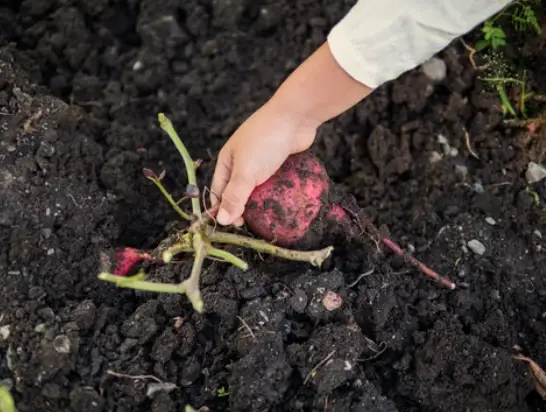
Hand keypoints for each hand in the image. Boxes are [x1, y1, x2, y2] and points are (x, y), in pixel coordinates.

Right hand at [210, 99, 317, 225]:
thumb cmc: (265, 142)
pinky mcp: (279, 161)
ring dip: (259, 202)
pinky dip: (275, 193)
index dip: (222, 209)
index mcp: (227, 161)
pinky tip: (280, 205)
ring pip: (257, 187)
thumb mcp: (246, 172)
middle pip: (237, 191)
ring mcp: (261, 161)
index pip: (218, 190)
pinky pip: (273, 182)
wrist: (296, 117)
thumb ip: (234, 197)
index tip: (232, 227)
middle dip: (241, 208)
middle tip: (250, 226)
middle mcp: (242, 161)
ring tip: (264, 219)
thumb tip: (221, 221)